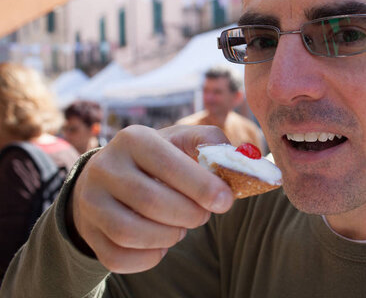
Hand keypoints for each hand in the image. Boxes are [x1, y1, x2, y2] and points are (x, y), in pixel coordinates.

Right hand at [68, 125, 234, 273]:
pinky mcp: (88, 231)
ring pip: (132, 232)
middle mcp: (106, 166)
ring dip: (168, 236)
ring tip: (181, 227)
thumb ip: (213, 144)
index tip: (226, 201)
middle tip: (203, 216)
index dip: (201, 186)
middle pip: (151, 201)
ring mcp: (91, 200)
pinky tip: (161, 243)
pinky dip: (149, 257)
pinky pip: (118, 257)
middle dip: (189, 215)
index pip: (169, 165)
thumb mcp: (183, 142)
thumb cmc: (160, 160)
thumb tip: (246, 160)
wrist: (109, 178)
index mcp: (134, 139)